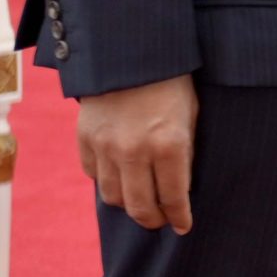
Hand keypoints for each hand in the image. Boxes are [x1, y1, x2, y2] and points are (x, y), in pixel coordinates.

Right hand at [76, 74, 197, 233]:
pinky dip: (108, 181)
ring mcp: (106, 146)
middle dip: (154, 219)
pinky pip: (94, 175)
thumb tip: (180, 188)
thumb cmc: (172, 81)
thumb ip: (185, 152)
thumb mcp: (190, 114)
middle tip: (162, 220)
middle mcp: (135, 150)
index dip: (179, 216)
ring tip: (141, 203)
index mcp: (169, 144)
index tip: (183, 225)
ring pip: (113, 197)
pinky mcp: (85, 139)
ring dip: (129, 205)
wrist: (130, 51)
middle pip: (140, 207)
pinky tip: (121, 178)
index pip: (173, 197)